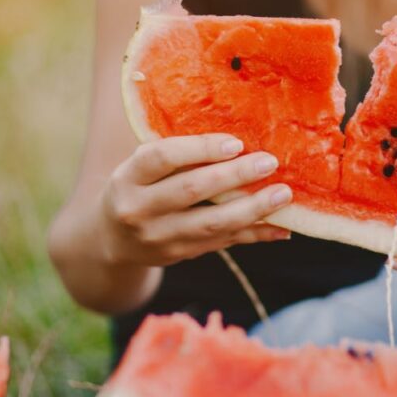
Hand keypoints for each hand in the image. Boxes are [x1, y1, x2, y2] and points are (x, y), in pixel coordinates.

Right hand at [102, 134, 292, 265]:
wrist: (112, 240)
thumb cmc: (138, 187)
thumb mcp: (142, 167)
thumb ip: (177, 155)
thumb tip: (237, 141)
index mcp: (128, 177)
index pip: (163, 158)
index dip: (200, 148)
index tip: (235, 143)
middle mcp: (138, 209)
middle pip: (192, 190)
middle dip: (235, 175)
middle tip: (269, 162)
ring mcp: (159, 238)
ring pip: (212, 223)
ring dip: (253, 209)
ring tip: (283, 195)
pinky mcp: (178, 255)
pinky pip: (223, 243)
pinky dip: (254, 234)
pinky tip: (281, 227)